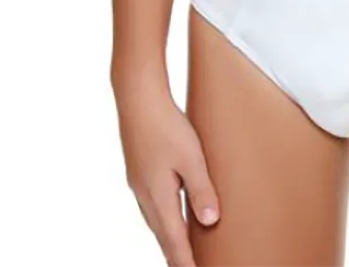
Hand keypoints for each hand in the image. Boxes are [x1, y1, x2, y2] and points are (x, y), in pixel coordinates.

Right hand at [113, 77, 219, 266]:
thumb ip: (201, 190)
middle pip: (162, 236)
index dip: (185, 262)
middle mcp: (145, 196)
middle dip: (176, 255)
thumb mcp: (191, 158)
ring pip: (156, 221)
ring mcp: (139, 184)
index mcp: (158, 197)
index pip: (174, 241)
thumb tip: (210, 221)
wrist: (137, 99)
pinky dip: (163, 220)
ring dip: (169, 238)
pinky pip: (152, 206)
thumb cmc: (166, 125)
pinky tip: (171, 216)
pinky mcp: (138, 173)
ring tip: (182, 251)